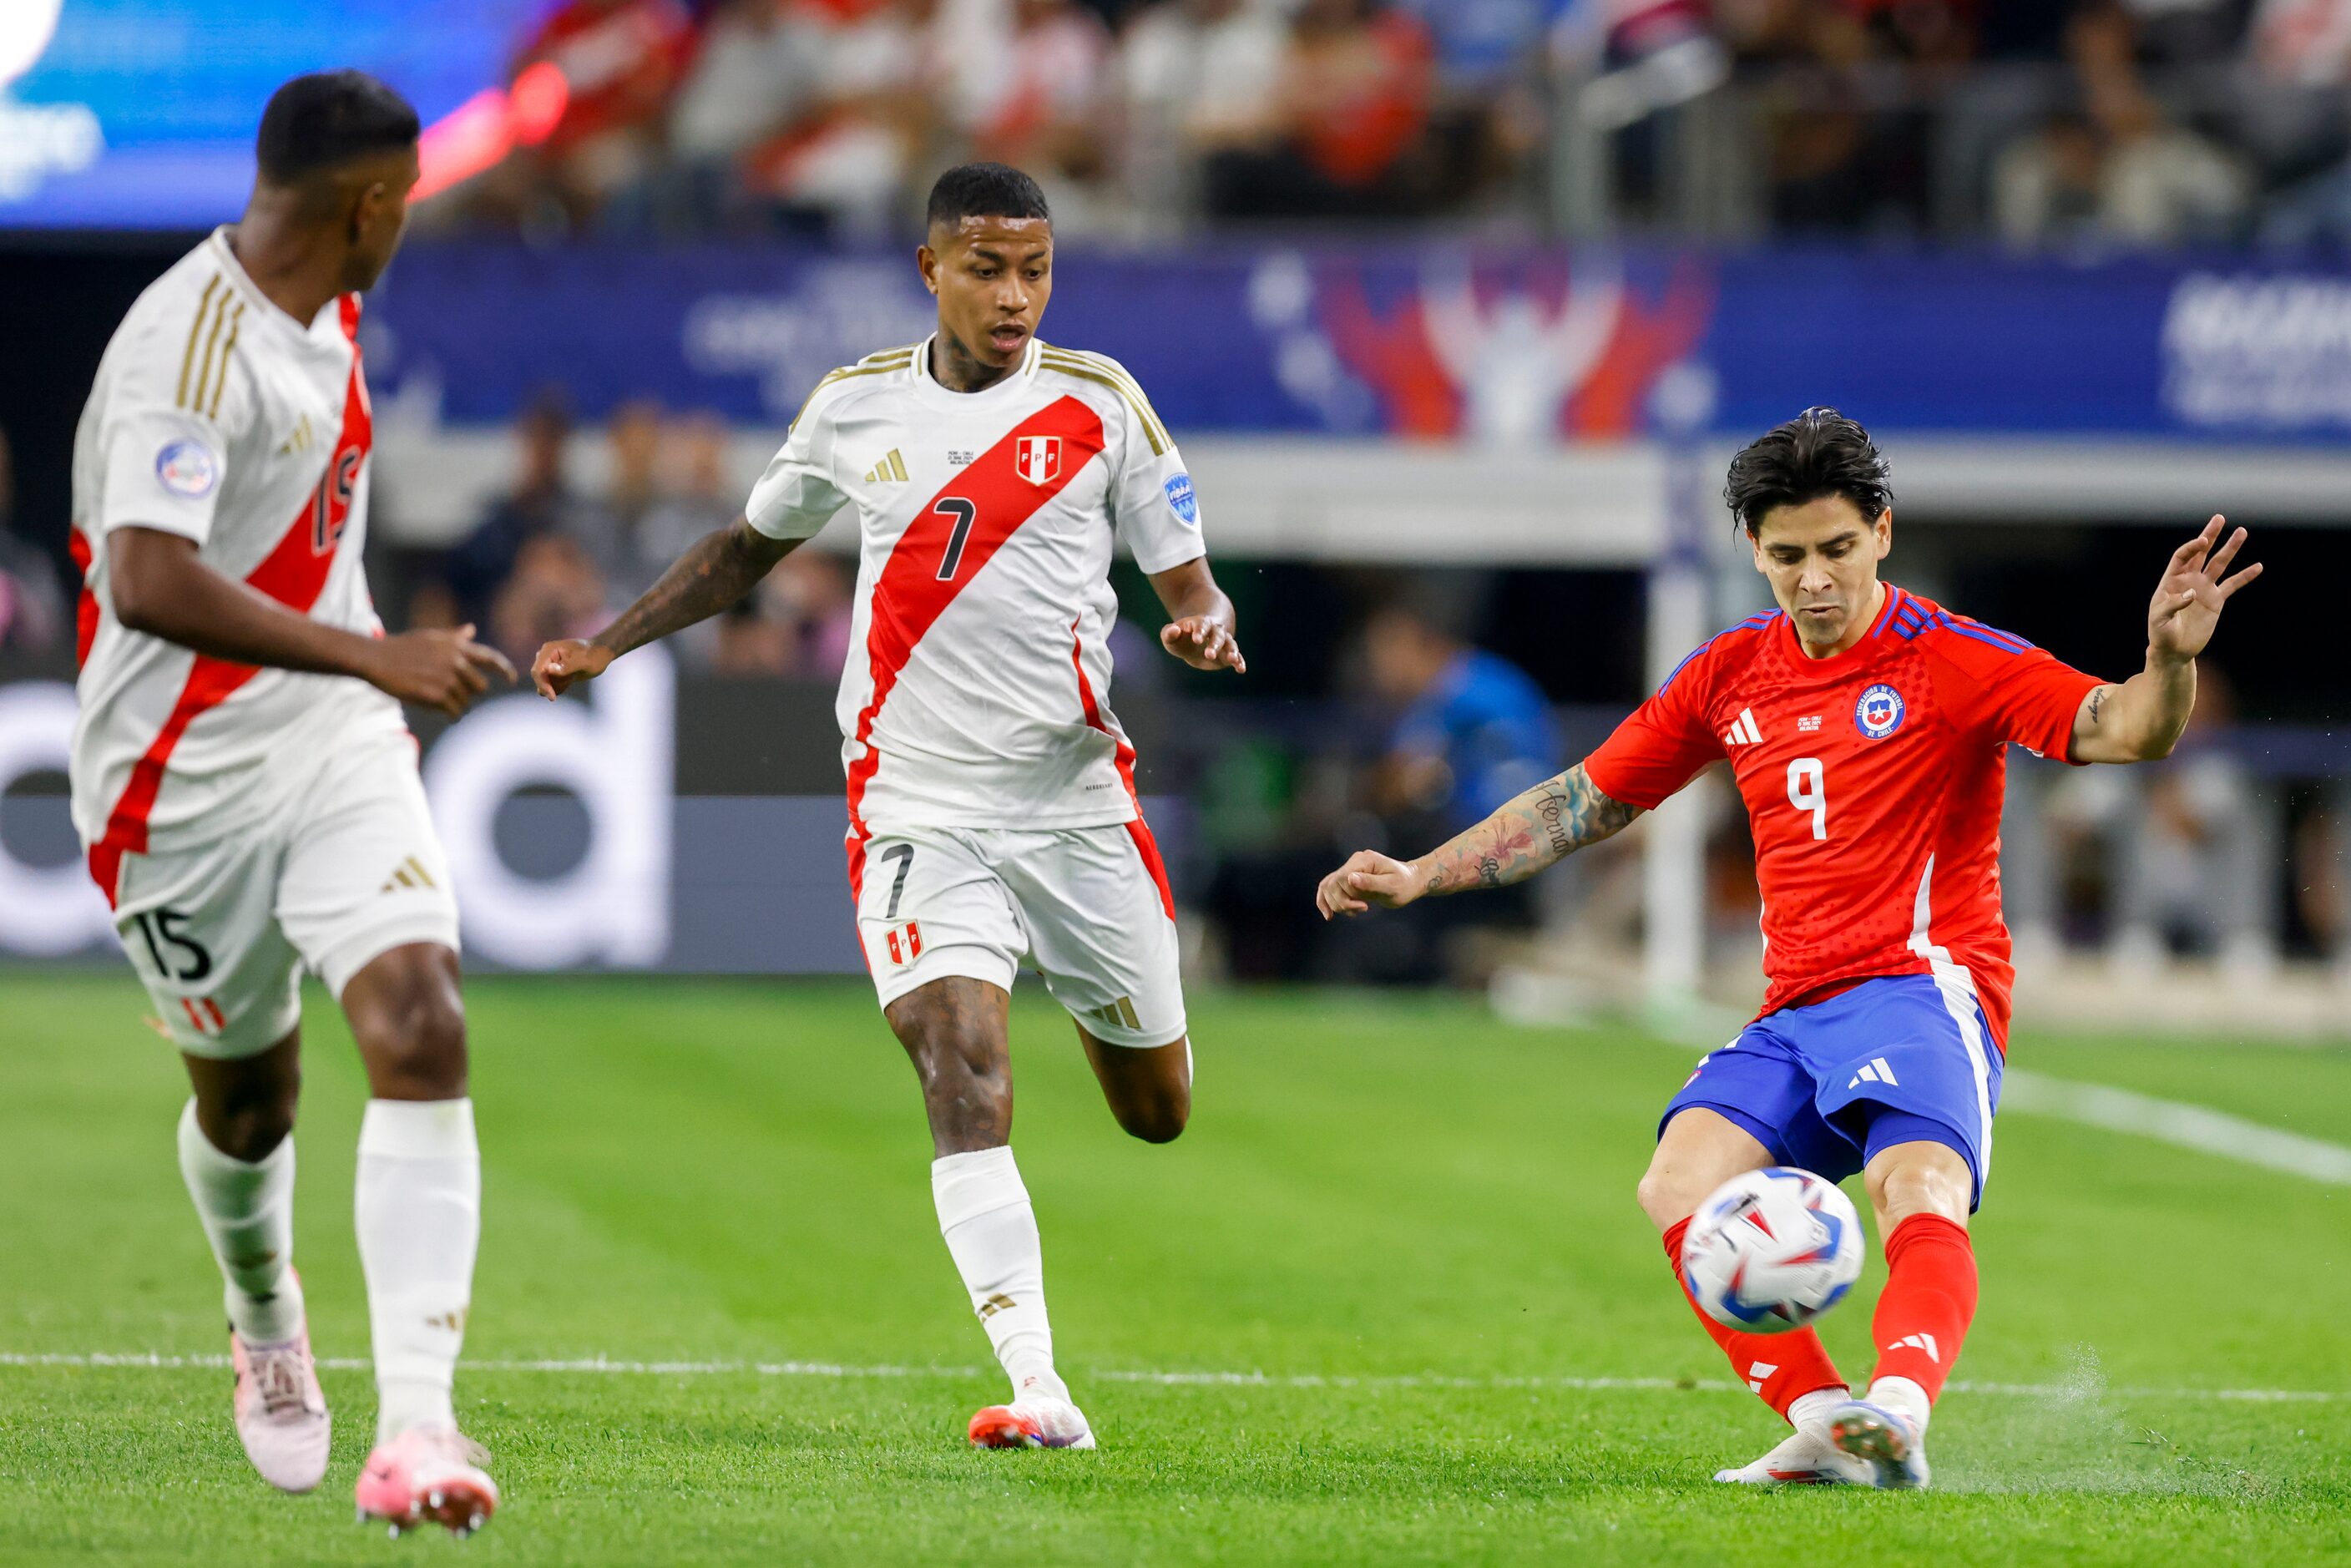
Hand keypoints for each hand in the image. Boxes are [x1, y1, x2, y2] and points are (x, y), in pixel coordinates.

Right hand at [360, 624, 515, 716]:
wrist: (377, 659)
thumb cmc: (402, 647)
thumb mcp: (430, 637)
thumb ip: (454, 638)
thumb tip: (471, 630)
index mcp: (457, 647)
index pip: (490, 658)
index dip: (505, 670)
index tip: (512, 679)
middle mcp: (456, 662)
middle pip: (480, 687)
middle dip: (469, 693)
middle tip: (453, 693)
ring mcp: (446, 679)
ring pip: (466, 701)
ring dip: (457, 704)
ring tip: (441, 700)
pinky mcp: (436, 695)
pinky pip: (454, 711)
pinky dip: (452, 714)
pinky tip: (445, 712)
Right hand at [532, 638, 613, 698]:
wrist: (602, 654)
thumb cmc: (594, 655)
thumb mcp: (584, 661)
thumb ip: (567, 666)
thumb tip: (548, 670)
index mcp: (549, 650)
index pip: (538, 670)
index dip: (542, 684)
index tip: (552, 697)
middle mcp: (547, 656)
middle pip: (539, 677)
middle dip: (548, 687)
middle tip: (560, 692)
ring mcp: (550, 664)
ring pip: (545, 682)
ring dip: (556, 686)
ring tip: (572, 677)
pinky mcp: (556, 672)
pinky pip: (552, 684)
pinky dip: (559, 686)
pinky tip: (571, 679)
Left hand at [1161, 616, 1245, 673]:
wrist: (1194, 641)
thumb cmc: (1180, 638)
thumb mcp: (1170, 636)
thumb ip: (1169, 633)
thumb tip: (1174, 630)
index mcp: (1200, 623)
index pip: (1201, 625)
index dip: (1200, 631)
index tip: (1196, 640)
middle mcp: (1215, 630)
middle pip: (1218, 635)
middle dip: (1214, 644)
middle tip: (1209, 655)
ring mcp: (1223, 642)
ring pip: (1230, 644)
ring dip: (1232, 651)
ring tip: (1233, 660)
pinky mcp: (1227, 654)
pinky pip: (1237, 656)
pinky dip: (1239, 662)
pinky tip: (1241, 669)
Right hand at [1316, 850, 1424, 918]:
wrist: (1411, 882)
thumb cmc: (1405, 885)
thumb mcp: (1392, 886)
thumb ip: (1371, 882)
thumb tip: (1350, 879)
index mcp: (1364, 860)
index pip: (1341, 878)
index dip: (1347, 896)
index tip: (1364, 907)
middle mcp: (1354, 862)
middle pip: (1332, 884)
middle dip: (1342, 902)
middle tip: (1362, 910)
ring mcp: (1350, 869)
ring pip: (1328, 887)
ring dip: (1337, 904)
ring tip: (1355, 912)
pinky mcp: (1349, 879)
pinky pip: (1330, 888)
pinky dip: (1326, 901)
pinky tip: (1328, 915)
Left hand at [2148, 515, 2259, 663]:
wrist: (2174, 650)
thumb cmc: (2160, 633)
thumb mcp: (2159, 619)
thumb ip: (2172, 605)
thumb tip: (2192, 593)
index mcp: (2171, 580)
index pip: (2182, 556)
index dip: (2192, 547)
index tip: (2203, 541)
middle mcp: (2189, 580)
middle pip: (2201, 553)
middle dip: (2210, 535)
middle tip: (2219, 518)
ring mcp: (2204, 589)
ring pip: (2219, 564)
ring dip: (2230, 549)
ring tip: (2242, 532)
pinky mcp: (2216, 601)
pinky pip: (2233, 585)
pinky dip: (2245, 576)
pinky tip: (2258, 566)